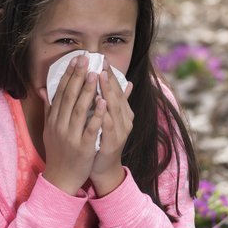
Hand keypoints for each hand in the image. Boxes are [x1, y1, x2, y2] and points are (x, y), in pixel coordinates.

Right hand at [39, 55, 101, 194]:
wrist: (61, 178)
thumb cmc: (58, 152)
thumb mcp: (49, 129)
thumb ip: (49, 109)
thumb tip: (43, 89)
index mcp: (53, 120)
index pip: (60, 93)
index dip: (68, 75)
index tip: (76, 59)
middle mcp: (60, 125)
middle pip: (69, 97)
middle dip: (78, 77)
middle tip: (86, 60)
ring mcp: (71, 136)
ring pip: (79, 110)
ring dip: (88, 91)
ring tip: (95, 75)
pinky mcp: (83, 147)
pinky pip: (90, 129)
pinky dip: (96, 115)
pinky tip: (103, 102)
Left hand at [90, 63, 133, 196]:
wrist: (103, 168)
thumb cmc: (101, 141)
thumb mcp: (108, 119)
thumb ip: (115, 101)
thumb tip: (128, 83)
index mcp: (123, 114)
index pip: (117, 90)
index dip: (111, 75)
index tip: (102, 59)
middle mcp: (125, 121)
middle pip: (117, 96)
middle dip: (109, 78)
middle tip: (102, 62)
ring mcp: (120, 132)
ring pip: (114, 108)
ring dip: (108, 91)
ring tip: (101, 76)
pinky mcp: (112, 143)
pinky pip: (108, 125)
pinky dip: (104, 113)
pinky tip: (100, 102)